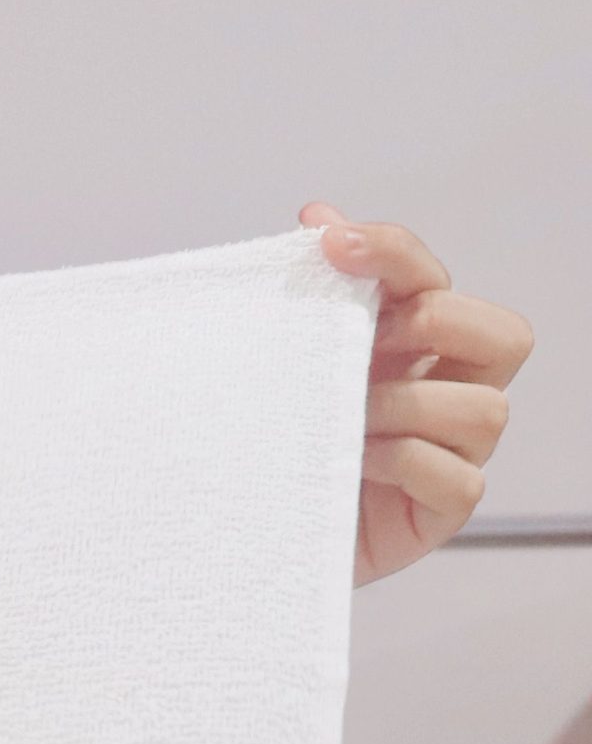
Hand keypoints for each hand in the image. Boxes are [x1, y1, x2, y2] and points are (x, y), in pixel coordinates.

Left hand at [300, 202, 533, 584]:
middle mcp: (445, 392)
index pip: (431, 278)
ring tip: (345, 420)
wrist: (242, 529)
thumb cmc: (275, 442)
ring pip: (485, 409)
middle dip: (432, 324)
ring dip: (408, 405)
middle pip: (502, 334)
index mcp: (411, 347)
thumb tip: (318, 215)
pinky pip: (460, 480)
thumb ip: (307, 296)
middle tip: (364, 343)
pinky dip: (407, 463)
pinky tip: (355, 464)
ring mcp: (453, 453)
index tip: (328, 241)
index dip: (392, 251)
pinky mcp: (441, 511)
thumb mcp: (284, 364)